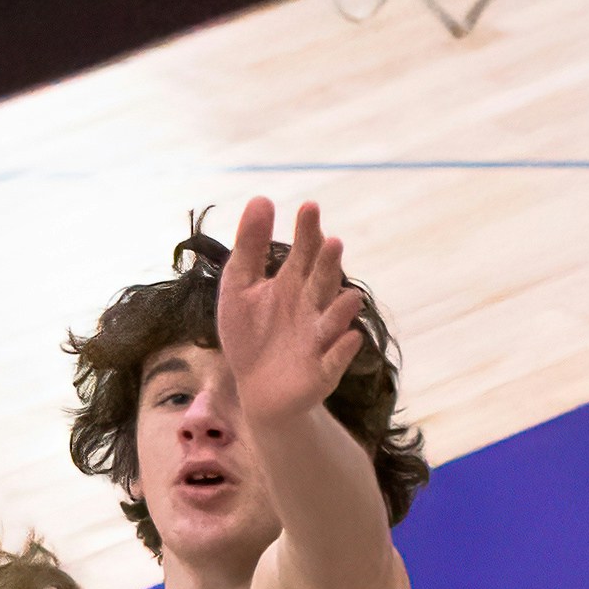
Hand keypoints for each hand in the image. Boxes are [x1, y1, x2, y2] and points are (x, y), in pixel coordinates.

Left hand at [209, 195, 372, 424]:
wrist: (256, 390)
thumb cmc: (250, 335)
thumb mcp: (239, 286)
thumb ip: (250, 246)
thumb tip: (262, 198)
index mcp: (293, 284)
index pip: (304, 252)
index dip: (307, 231)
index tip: (308, 207)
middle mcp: (312, 308)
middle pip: (322, 281)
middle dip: (327, 265)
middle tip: (332, 243)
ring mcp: (320, 340)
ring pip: (334, 320)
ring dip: (341, 309)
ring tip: (348, 295)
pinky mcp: (322, 372)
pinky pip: (334, 360)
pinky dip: (342, 351)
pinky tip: (347, 338)